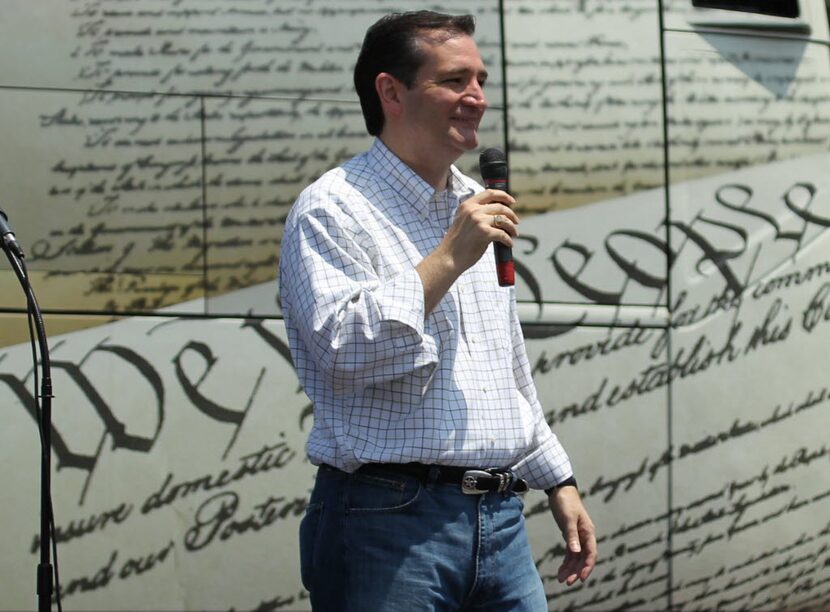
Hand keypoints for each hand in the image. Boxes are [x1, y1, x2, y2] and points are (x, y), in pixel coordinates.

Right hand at [416, 188, 518, 312]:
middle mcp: (473, 210)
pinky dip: (508, 240)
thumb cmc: (457, 243)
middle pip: (500, 207)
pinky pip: (503, 234)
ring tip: (514, 234)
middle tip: (516, 222)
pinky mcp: (484, 233)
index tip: (512, 201)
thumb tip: (497, 216)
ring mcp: (478, 221)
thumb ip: (476, 215)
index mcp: (467, 205)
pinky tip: (509, 244)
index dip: (503, 196)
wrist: (449, 257)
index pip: (489, 193)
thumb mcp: (463, 221)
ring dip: (512, 227)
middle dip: (511, 214)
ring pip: (503, 220)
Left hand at [548, 486, 596, 585]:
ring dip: (570, 568)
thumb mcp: (568, 519)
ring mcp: (578, 536)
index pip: (591, 553)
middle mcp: (585, 536)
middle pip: (583, 558)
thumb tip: (576, 552)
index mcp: (588, 532)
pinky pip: (570, 552)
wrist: (560, 489)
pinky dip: (566, 561)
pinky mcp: (570, 535)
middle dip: (576, 571)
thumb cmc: (566, 502)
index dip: (587, 567)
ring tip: (561, 580)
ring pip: (576, 557)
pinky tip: (561, 570)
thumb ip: (571, 535)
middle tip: (567, 582)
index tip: (580, 578)